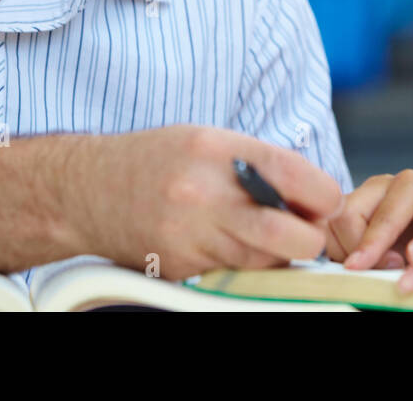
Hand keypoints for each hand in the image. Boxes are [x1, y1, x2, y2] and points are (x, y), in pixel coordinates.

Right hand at [81, 125, 342, 280]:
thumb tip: (318, 196)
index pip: (298, 179)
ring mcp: (190, 236)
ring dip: (276, 252)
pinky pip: (234, 273)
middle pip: (291, 235)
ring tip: (257, 229)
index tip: (325, 201)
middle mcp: (204, 194)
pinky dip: (242, 262)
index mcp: (216, 151)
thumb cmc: (158, 158)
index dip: (324, 196)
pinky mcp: (180, 268)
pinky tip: (224, 241)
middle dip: (309, 237)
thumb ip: (263, 164)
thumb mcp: (211, 140)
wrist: (87, 189)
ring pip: (265, 261)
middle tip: (304, 228)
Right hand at [326, 169, 412, 269]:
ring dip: (343, 254)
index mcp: (411, 185)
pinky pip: (326, 235)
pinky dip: (336, 255)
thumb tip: (411, 252)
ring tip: (373, 270)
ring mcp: (361, 198)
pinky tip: (361, 267)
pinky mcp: (347, 215)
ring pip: (330, 225)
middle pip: (347, 214)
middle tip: (377, 274)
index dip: (372, 242)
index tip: (361, 268)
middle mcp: (381, 186)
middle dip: (355, 249)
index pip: (383, 212)